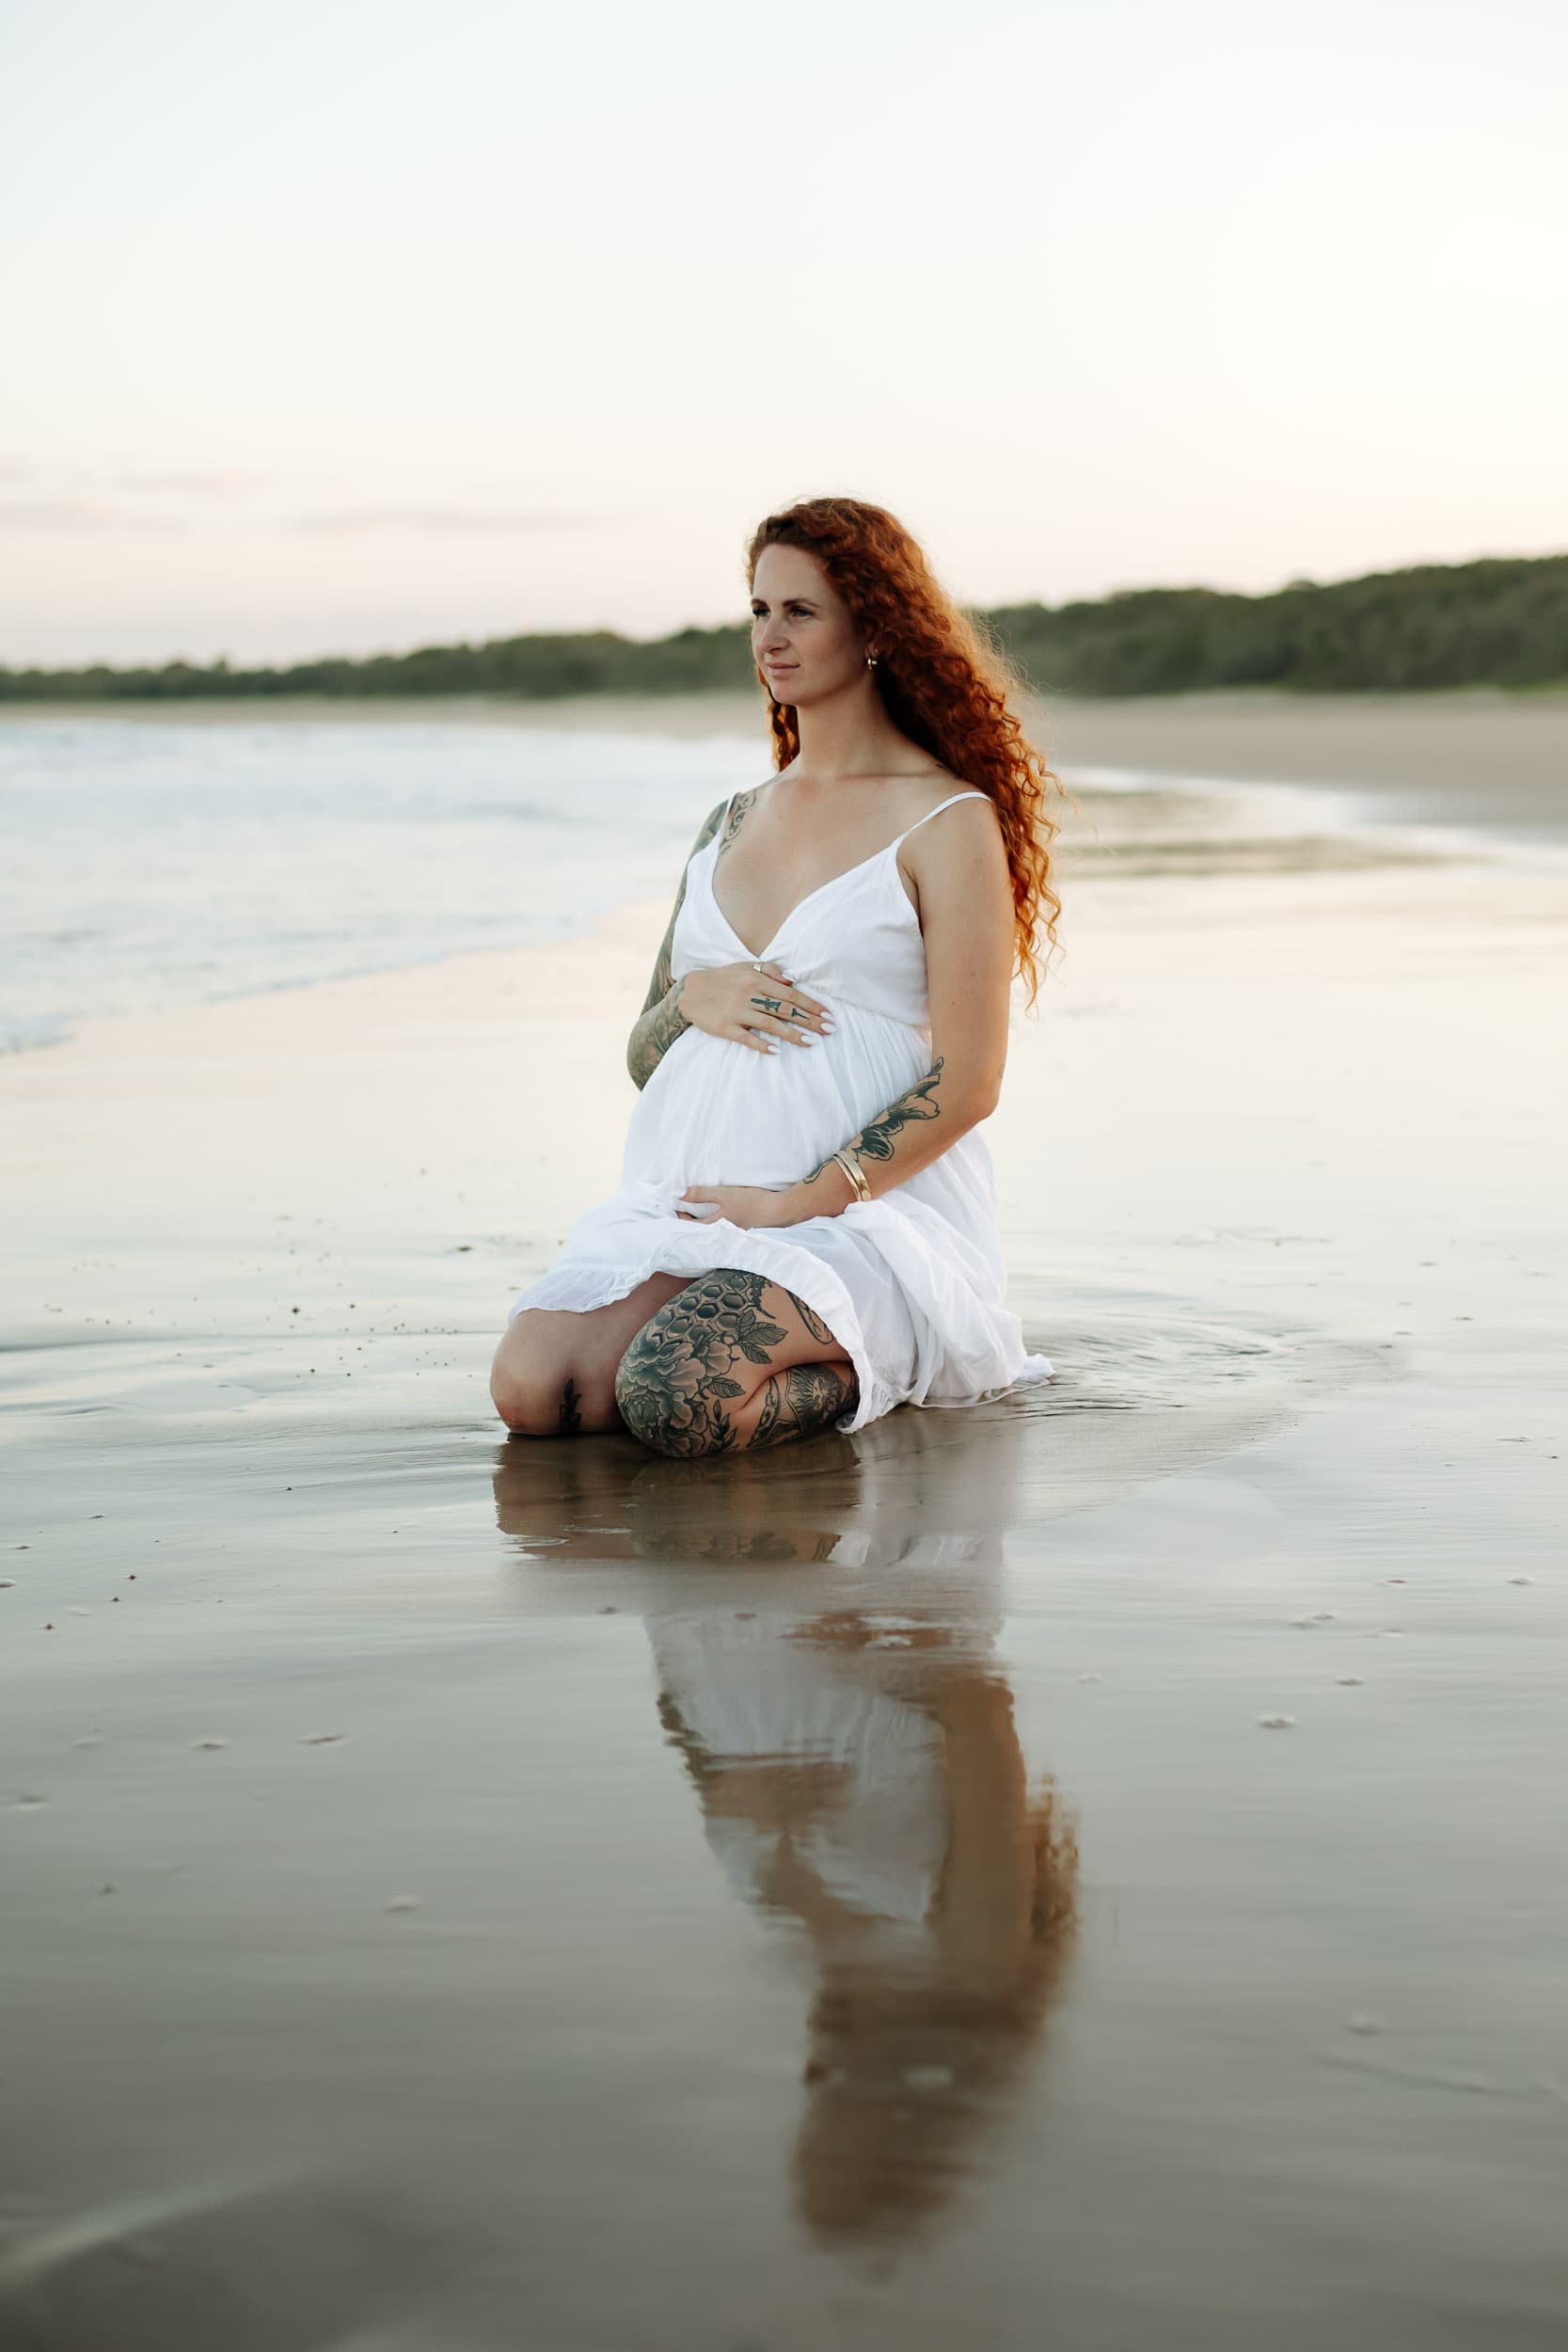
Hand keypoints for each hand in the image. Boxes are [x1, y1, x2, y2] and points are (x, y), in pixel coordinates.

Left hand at [675, 1182, 810, 1228]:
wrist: (780, 1210)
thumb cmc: (752, 1202)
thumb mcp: (724, 1194)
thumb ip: (701, 1194)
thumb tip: (678, 1194)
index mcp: (715, 1227)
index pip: (690, 1226)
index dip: (681, 1216)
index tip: (678, 1205)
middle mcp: (722, 1235)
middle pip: (700, 1230)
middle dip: (691, 1220)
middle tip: (685, 1208)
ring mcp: (733, 1234)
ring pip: (712, 1229)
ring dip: (703, 1221)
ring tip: (700, 1210)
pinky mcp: (743, 1230)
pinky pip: (723, 1228)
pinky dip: (716, 1221)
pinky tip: (721, 1214)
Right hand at [677, 960, 833, 1053]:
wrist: (689, 991)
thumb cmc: (724, 978)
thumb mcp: (745, 966)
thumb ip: (770, 971)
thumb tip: (793, 981)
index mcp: (755, 978)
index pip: (790, 993)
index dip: (811, 1005)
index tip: (828, 1015)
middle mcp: (747, 994)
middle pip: (784, 1009)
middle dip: (809, 1020)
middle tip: (829, 1030)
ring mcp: (735, 1011)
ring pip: (769, 1024)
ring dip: (792, 1034)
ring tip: (811, 1042)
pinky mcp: (724, 1027)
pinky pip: (745, 1037)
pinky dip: (761, 1044)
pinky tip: (776, 1051)